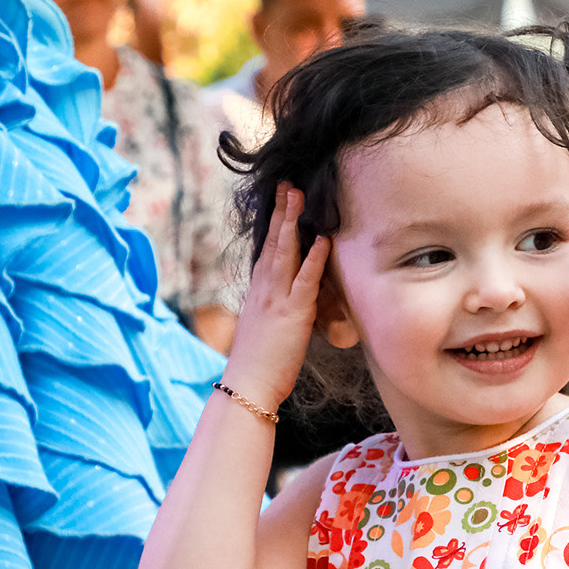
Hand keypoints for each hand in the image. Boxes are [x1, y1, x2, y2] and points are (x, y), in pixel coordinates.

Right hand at [221, 184, 330, 407]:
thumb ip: (272, 306)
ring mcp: (277, 298)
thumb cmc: (256, 362)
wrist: (247, 384)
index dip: (273, 223)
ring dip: (292, 222)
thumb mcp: (262, 325)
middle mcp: (264, 288)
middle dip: (280, 211)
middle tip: (287, 184)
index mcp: (258, 290)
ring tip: (298, 196)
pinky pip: (305, 281)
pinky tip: (321, 240)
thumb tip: (284, 297)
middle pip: (273, 241)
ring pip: (285, 252)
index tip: (278, 200)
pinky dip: (313, 259)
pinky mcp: (293, 313)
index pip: (266, 248)